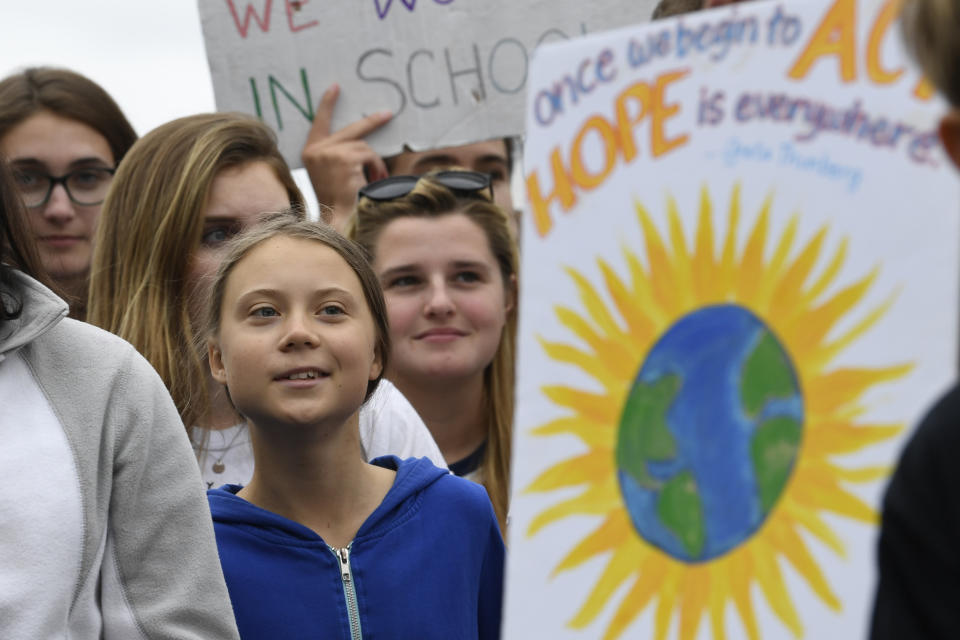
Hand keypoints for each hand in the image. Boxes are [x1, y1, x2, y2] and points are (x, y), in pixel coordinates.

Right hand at [301, 84, 392, 229]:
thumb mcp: (333, 173)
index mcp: (310, 153)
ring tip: (373, 180)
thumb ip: (340, 154)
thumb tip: (362, 140)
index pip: (318, 123)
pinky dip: (375, 168)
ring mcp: (329, 152)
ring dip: (374, 163)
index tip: (335, 88)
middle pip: (350, 130)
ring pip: (363, 146)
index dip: (327, 105)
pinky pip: (369, 155)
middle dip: (372, 122)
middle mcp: (316, 151)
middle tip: (388, 114)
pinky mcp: (344, 157)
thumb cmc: (339, 201)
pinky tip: (371, 181)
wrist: (339, 219)